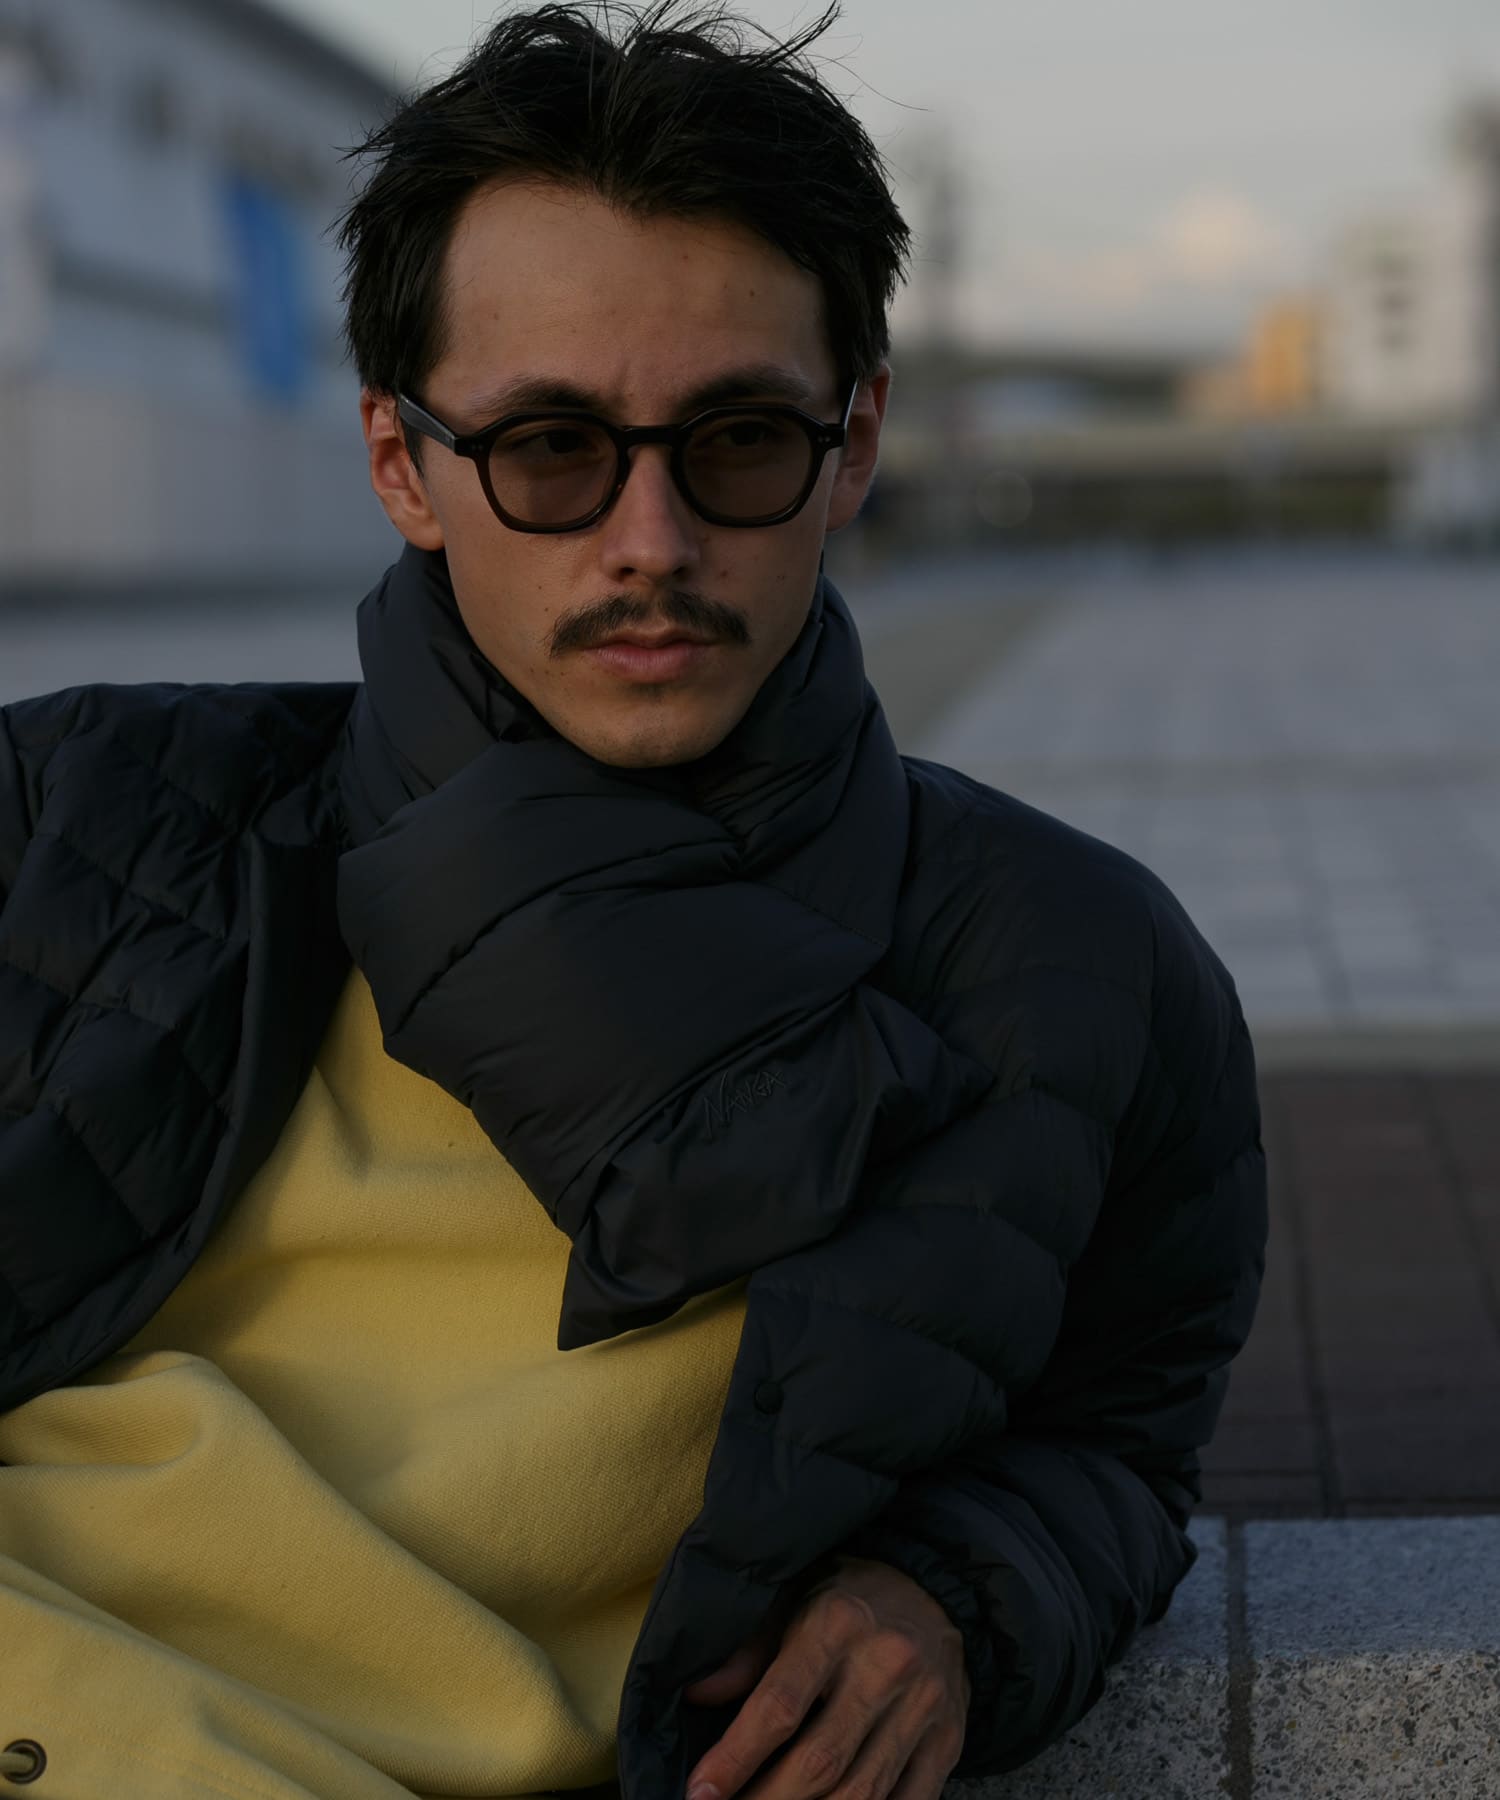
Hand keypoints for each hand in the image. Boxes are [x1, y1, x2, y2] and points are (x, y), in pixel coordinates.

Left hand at [680, 1553, 969, 1799]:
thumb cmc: (848, 1597)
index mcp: (837, 1624)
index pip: (780, 1705)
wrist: (937, 1587)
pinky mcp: (948, 1740)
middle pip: (820, 1762)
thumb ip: (748, 1650)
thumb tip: (696, 1695)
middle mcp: (886, 1665)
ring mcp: (923, 1707)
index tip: (700, 1793)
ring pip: (861, 1793)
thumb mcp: (793, 1598)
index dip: (735, 1757)